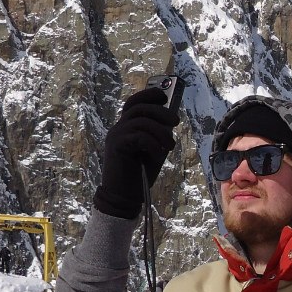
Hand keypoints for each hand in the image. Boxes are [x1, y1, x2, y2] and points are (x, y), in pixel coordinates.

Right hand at [93, 87, 180, 217]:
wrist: (124, 196)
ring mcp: (116, 135)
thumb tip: (171, 119)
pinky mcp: (116, 145)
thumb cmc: (140, 173)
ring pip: (140, 120)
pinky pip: (138, 135)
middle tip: (176, 122)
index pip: (135, 102)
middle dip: (161, 111)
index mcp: (127, 126)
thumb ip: (159, 133)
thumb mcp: (154, 149)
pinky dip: (152, 143)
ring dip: (160, 131)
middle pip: (139, 107)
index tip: (164, 96)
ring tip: (170, 146)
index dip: (149, 95)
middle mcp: (119, 128)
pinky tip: (158, 155)